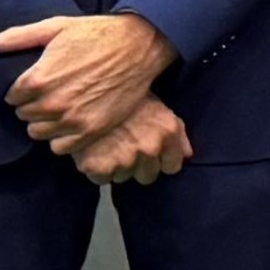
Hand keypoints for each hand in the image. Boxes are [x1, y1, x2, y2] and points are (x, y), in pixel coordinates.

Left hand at [0, 10, 174, 147]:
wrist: (139, 46)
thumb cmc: (96, 34)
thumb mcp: (54, 28)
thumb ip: (15, 38)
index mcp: (38, 79)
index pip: (11, 98)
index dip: (21, 90)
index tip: (35, 82)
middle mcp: (52, 104)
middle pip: (23, 116)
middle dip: (32, 105)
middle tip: (50, 92)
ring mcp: (72, 120)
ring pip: (38, 133)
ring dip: (45, 122)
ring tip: (60, 107)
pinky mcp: (91, 131)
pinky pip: (60, 147)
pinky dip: (61, 137)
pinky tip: (71, 121)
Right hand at [67, 97, 189, 185]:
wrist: (83, 89)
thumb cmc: (121, 92)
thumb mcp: (154, 104)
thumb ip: (175, 131)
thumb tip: (187, 155)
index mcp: (167, 131)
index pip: (172, 166)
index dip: (160, 161)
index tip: (149, 153)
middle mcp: (150, 148)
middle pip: (148, 176)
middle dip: (137, 166)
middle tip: (123, 147)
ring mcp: (125, 160)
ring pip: (124, 178)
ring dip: (116, 167)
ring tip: (106, 145)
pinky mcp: (100, 168)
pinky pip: (102, 180)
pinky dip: (96, 169)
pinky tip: (93, 150)